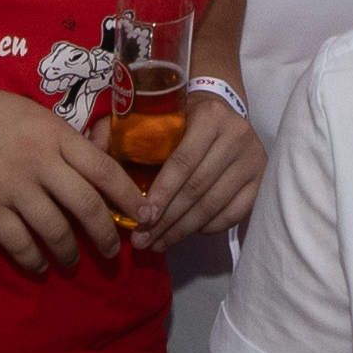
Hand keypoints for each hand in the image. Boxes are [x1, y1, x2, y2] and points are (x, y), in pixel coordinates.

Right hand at [0, 71, 142, 273]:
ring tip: (71, 262)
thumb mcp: (33, 114)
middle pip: (86, 206)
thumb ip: (66, 137)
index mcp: (56, 134)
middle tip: (113, 254)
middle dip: (105, 236)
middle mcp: (39, 160)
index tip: (146, 216)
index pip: (105, 170)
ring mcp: (11, 185)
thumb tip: (104, 153)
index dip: (130, 198)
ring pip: (55, 229)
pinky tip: (39, 265)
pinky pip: (17, 242)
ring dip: (69, 252)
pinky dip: (33, 259)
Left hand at [131, 91, 259, 251]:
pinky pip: (233, 214)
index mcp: (209, 117)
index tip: (141, 218)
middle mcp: (237, 136)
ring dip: (183, 230)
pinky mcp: (262, 180)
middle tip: (143, 241)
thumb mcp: (153, 113)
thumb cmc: (180, 116)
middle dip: (166, 220)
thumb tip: (91, 155)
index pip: (182, 163)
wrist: (222, 108)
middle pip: (197, 189)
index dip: (160, 194)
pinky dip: (208, 227)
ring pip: (214, 205)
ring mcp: (253, 160)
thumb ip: (120, 131)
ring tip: (158, 244)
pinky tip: (187, 232)